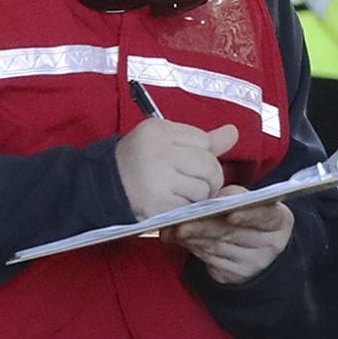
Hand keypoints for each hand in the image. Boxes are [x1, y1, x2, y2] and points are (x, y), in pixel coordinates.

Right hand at [116, 120, 238, 217]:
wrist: (103, 187)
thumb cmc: (139, 161)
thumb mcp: (165, 140)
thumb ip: (202, 139)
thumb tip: (234, 132)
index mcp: (158, 131)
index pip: (204, 141)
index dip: (202, 153)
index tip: (188, 160)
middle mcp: (157, 152)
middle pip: (209, 166)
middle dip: (210, 177)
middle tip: (196, 181)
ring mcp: (157, 180)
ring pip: (204, 189)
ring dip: (199, 195)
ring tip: (181, 191)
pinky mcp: (157, 205)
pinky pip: (191, 207)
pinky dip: (188, 208)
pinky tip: (173, 202)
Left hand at [165, 189, 294, 284]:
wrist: (257, 248)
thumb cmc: (250, 218)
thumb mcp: (250, 203)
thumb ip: (234, 197)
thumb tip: (210, 200)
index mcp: (279, 221)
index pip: (264, 216)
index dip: (248, 216)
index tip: (230, 214)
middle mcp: (271, 244)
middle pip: (233, 233)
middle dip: (203, 226)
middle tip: (179, 222)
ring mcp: (254, 262)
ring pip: (217, 247)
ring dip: (192, 238)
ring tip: (171, 230)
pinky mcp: (236, 275)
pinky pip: (210, 260)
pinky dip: (192, 248)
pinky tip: (180, 240)